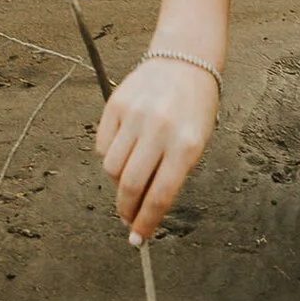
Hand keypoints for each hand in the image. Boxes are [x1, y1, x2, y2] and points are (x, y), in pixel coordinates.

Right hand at [96, 52, 221, 243]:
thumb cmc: (194, 109)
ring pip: (111, 168)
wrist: (185, 61)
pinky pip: (102, 146)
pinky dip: (110, 157)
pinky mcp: (115, 106)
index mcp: (186, 144)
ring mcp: (135, 117)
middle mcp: (159, 130)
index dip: (146, 223)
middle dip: (126, 210)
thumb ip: (172, 175)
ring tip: (129, 180)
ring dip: (117, 183)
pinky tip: (124, 153)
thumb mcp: (197, 143)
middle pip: (130, 185)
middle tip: (127, 219)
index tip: (137, 240)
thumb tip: (144, 209)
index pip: (160, 195)